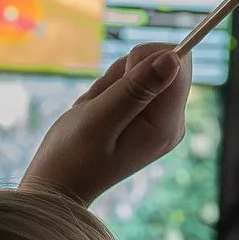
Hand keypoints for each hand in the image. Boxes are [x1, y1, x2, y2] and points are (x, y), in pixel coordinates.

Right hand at [21, 45, 189, 204]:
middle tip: (104, 101)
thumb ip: (137, 88)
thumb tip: (174, 57)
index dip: (147, 57)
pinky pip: (131, 81)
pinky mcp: (145, 115)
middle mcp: (171, 121)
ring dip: (113, 81)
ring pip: (142, 68)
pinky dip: (109, 88)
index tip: (121, 79)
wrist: (59, 182)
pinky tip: (98, 112)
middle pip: (162, 62)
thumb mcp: (100, 119)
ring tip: (97, 111)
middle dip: (126, 72)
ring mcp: (159, 119)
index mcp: (166, 125)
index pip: (179, 64)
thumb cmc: (73, 156)